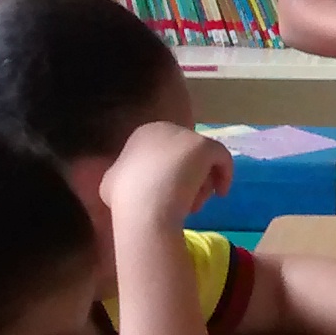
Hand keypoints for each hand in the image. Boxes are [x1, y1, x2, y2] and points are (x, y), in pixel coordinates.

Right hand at [102, 123, 233, 226]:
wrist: (144, 205)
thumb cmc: (126, 198)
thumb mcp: (111, 184)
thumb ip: (122, 175)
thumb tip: (123, 179)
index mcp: (141, 134)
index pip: (166, 153)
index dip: (172, 175)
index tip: (173, 197)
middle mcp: (164, 128)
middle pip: (185, 157)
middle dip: (188, 180)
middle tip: (188, 204)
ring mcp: (185, 135)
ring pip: (202, 161)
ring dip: (201, 184)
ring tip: (194, 206)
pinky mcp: (205, 146)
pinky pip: (221, 158)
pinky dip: (224, 174)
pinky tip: (221, 193)